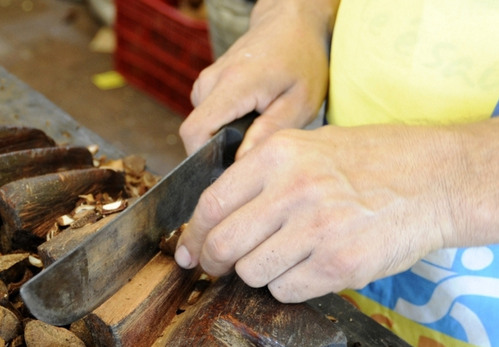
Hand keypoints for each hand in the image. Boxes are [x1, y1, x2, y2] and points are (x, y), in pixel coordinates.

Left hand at [174, 124, 464, 302]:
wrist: (438, 179)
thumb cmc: (372, 163)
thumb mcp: (311, 146)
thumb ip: (261, 177)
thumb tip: (213, 221)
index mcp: (278, 155)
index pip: (211, 204)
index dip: (195, 234)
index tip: (191, 250)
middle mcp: (293, 189)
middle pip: (224, 243)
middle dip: (214, 263)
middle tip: (219, 268)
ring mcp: (318, 229)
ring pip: (253, 272)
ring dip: (258, 274)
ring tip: (281, 261)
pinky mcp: (340, 264)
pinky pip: (287, 290)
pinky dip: (288, 287)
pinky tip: (308, 270)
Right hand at [179, 0, 338, 156]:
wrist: (292, 22)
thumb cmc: (303, 60)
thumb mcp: (300, 101)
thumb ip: (269, 133)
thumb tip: (241, 163)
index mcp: (234, 85)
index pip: (195, 131)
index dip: (202, 158)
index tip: (227, 171)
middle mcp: (211, 81)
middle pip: (196, 133)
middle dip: (218, 150)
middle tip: (253, 152)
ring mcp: (206, 80)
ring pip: (201, 126)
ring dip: (223, 136)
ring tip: (255, 130)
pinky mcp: (207, 84)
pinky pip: (206, 116)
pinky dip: (223, 125)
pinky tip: (249, 119)